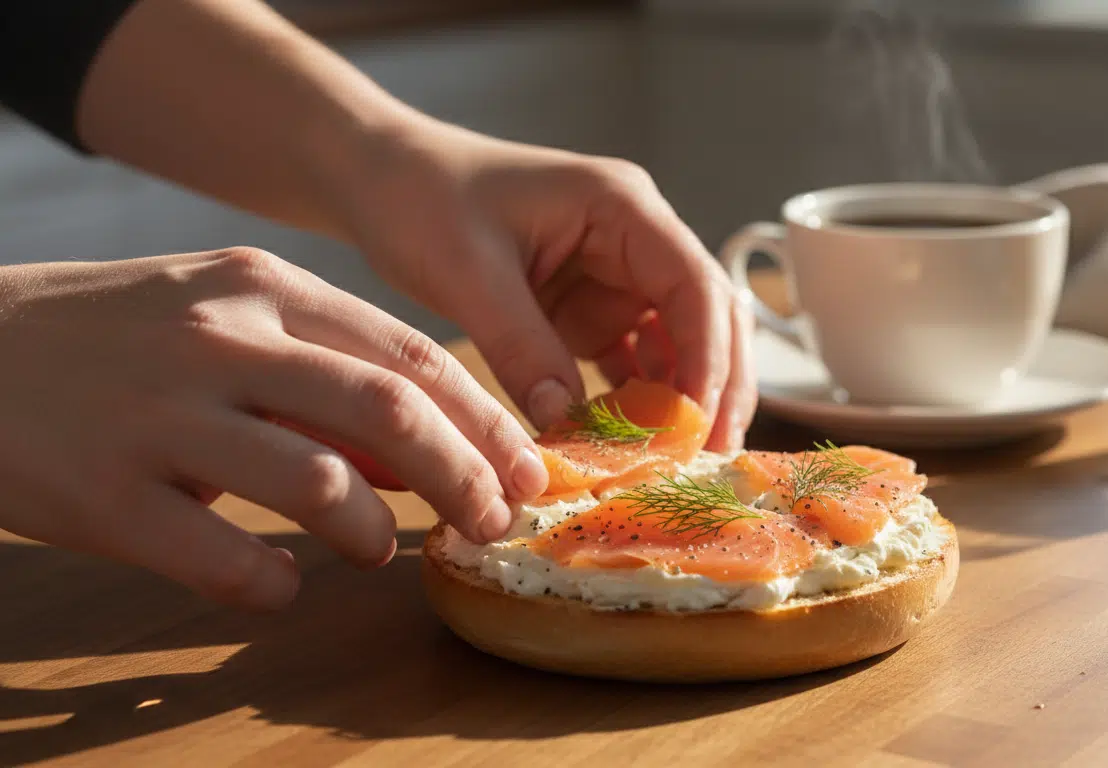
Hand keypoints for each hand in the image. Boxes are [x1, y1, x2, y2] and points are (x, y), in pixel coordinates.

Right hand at [0, 249, 547, 610]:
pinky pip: (221, 557)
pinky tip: (281, 583)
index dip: (487, 422)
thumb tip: (423, 456)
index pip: (412, 356)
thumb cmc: (118, 338)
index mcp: (262, 290)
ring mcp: (159, 414)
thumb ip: (323, 377)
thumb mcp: (224, 321)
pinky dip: (271, 582)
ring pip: (318, 483)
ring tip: (379, 549)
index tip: (528, 470)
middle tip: (494, 524)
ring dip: (373, 530)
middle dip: (464, 478)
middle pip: (388, 413)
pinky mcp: (104, 492)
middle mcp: (219, 340)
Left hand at [339, 121, 756, 451]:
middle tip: (713, 455)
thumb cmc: (422, 198)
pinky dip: (638, 403)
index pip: (694, 283)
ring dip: (684, 399)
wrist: (381, 179)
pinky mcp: (590, 309)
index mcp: (622, 206)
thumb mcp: (469, 272)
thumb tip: (567, 427)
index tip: (697, 422)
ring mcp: (616, 276)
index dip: (708, 356)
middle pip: (707, 315)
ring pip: (680, 343)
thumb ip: (522, 347)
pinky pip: (632, 361)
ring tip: (682, 463)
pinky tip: (632, 448)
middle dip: (717, 384)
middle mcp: (635, 238)